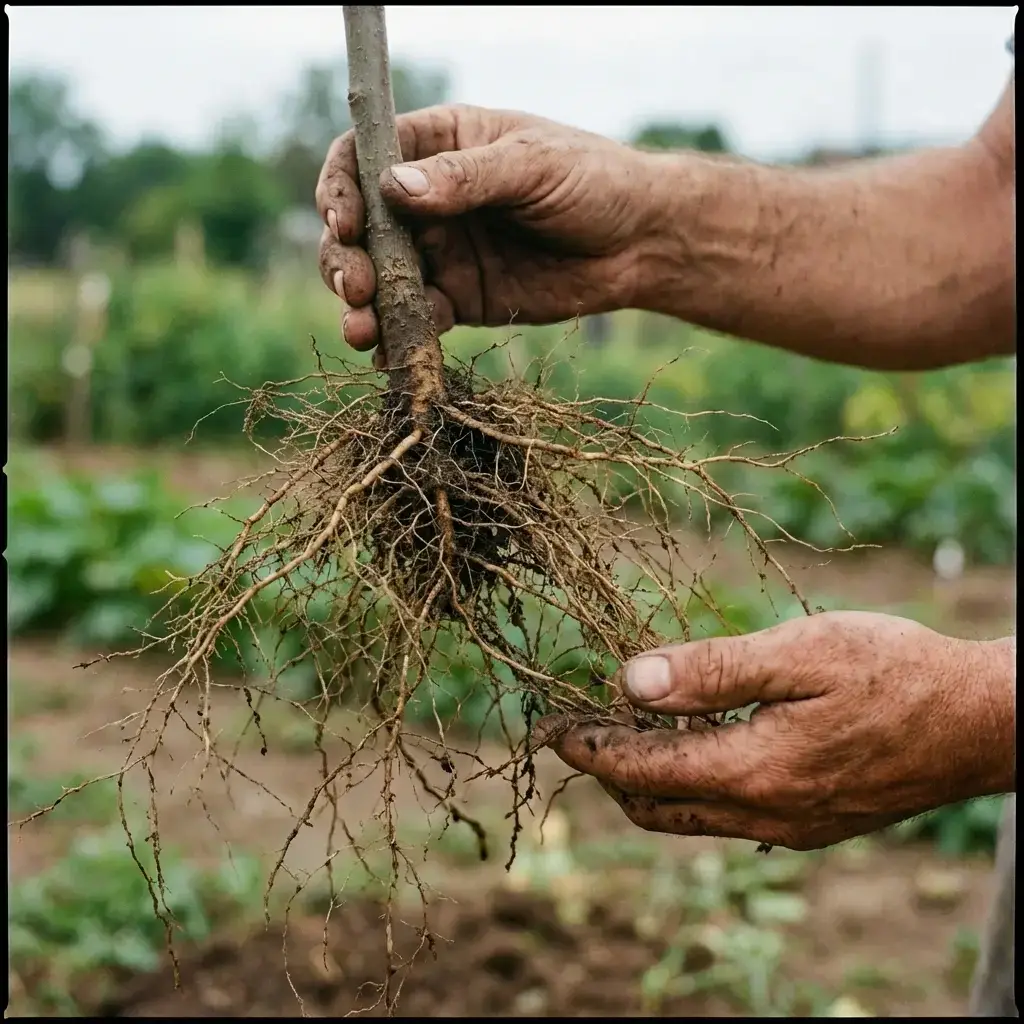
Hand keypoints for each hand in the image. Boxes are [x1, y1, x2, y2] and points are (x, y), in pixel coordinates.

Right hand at [316, 104, 661, 360]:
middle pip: (361, 228)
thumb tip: (394, 189)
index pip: (363, 160)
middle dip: (345, 259)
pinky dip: (399, 338)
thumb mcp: (531, 166)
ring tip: (361, 330)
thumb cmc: (593, 181)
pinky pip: (418, 320)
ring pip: (381, 279)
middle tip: (355, 287)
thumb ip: (466, 178)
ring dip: (362, 306)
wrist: (640, 244)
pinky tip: (389, 356)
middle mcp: (429, 201)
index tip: (343, 222)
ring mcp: (442, 253)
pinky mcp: (461, 300)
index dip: (340, 190)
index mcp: (439, 146)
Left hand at [541, 612, 1014, 850]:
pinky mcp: (814, 825)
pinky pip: (729, 819)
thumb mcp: (800, 653)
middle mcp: (765, 814)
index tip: (548, 727)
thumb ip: (712, 671)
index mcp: (753, 770)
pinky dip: (691, 788)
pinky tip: (694, 747)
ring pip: (691, 818)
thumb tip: (629, 680)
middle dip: (607, 769)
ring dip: (647, 781)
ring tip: (624, 736)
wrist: (981, 723)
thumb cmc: (894, 672)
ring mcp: (791, 828)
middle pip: (656, 804)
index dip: (588, 746)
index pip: (641, 768)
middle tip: (577, 729)